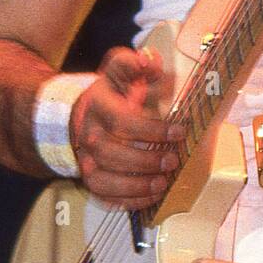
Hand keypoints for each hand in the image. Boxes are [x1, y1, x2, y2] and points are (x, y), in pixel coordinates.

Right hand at [69, 46, 184, 209]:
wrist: (83, 114)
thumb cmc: (111, 93)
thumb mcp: (120, 70)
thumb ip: (134, 63)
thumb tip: (149, 61)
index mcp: (98, 105)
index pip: (121, 120)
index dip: (152, 129)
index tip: (179, 131)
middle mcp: (88, 134)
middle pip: (110, 152)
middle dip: (144, 160)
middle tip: (172, 160)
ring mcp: (86, 159)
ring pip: (104, 179)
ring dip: (135, 185)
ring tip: (162, 183)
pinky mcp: (90, 178)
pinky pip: (104, 195)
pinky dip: (128, 201)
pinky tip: (151, 196)